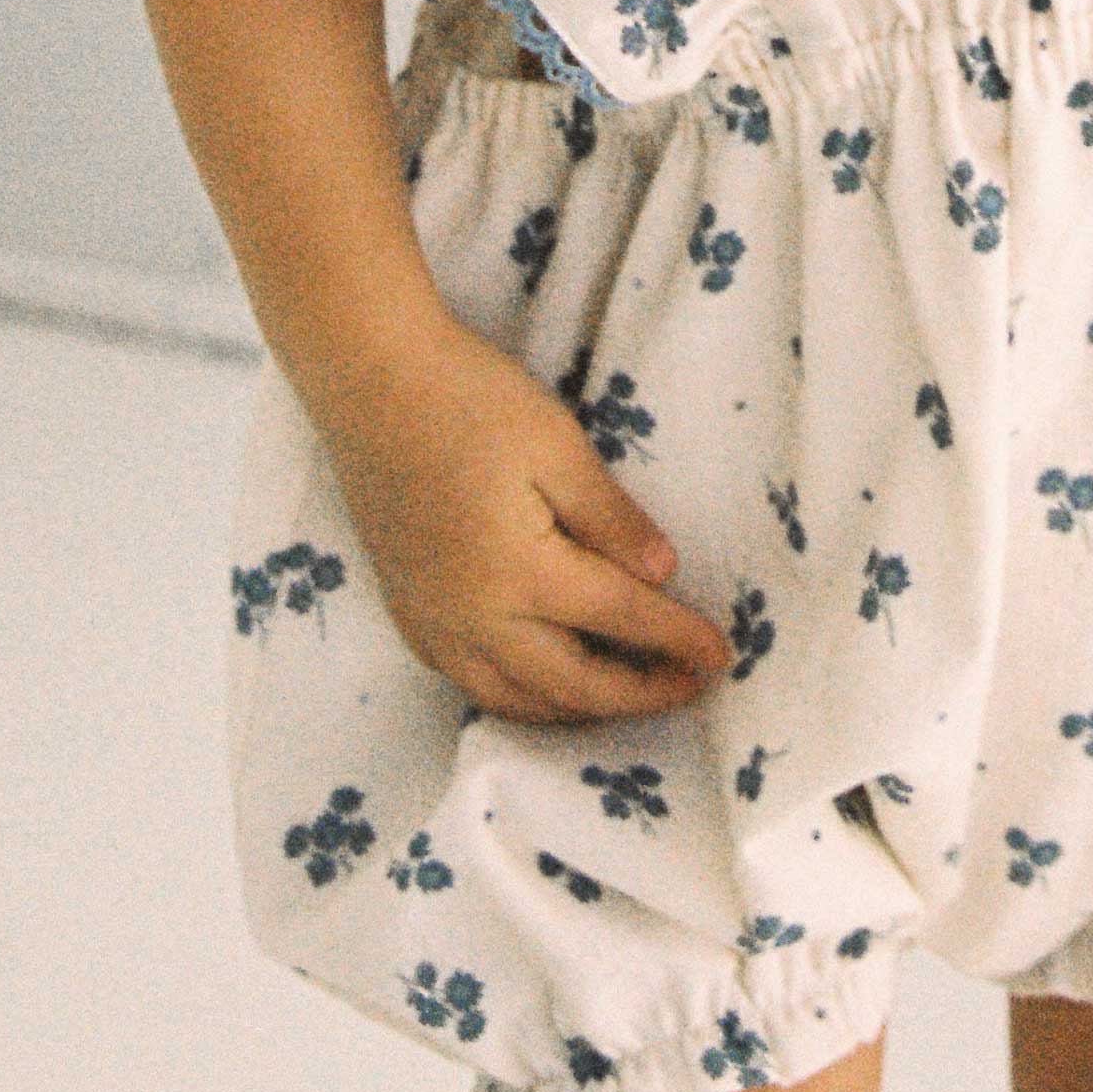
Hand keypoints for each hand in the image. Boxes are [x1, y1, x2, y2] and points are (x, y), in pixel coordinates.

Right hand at [309, 314, 731, 726]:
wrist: (369, 381)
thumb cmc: (470, 400)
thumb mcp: (558, 446)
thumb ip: (612, 519)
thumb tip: (663, 575)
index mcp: (522, 574)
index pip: (621, 620)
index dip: (677, 640)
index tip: (723, 655)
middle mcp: (474, 619)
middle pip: (571, 684)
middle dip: (637, 694)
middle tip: (688, 687)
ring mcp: (433, 622)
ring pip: (514, 700)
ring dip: (576, 710)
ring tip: (624, 696)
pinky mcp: (407, 611)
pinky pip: (468, 682)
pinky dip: (516, 697)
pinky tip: (541, 681)